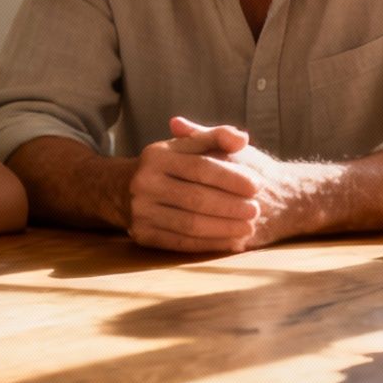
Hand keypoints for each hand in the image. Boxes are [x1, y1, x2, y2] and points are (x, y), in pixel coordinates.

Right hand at [124, 117, 260, 251]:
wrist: (125, 188)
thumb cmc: (171, 166)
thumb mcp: (188, 145)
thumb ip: (217, 137)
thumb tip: (242, 139)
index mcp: (157, 156)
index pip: (201, 167)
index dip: (231, 178)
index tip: (256, 186)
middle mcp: (144, 183)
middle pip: (196, 198)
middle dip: (230, 206)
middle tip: (256, 210)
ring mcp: (141, 211)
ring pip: (190, 224)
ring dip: (224, 228)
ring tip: (248, 228)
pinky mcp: (143, 235)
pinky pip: (182, 243)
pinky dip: (210, 245)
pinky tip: (231, 243)